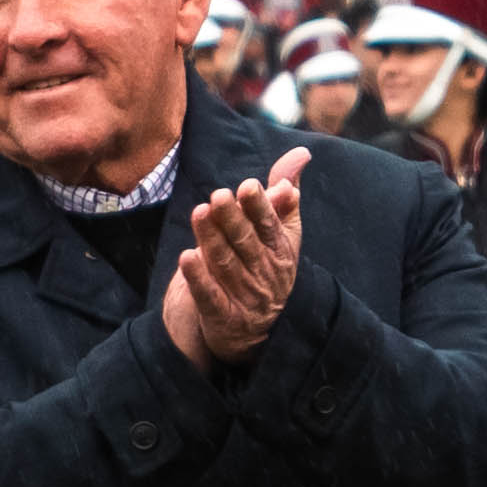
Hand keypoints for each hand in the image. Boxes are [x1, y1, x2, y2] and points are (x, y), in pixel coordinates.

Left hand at [158, 151, 302, 369]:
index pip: (269, 226)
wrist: (256, 332)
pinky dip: (198, 278)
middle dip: (233, 219)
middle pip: (246, 243)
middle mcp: (264, 274)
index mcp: (279, 251)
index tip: (248, 186)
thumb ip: (283, 196)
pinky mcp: (223, 318)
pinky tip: (186, 258)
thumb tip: (300, 154)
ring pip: (225, 265)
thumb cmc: (266, 270)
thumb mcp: (281, 235)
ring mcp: (244, 297)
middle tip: (217, 195)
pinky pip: (209, 297)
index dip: (259, 207)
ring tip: (199, 214)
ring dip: (212, 240)